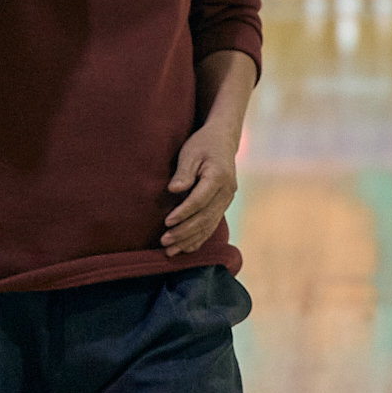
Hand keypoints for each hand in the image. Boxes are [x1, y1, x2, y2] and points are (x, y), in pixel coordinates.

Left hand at [162, 125, 239, 256]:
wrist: (223, 141)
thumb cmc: (203, 144)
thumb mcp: (191, 151)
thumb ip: (184, 172)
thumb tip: (174, 190)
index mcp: (219, 176)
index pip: (200, 200)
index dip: (184, 212)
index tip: (167, 222)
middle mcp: (227, 191)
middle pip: (205, 217)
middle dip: (184, 232)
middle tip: (164, 241)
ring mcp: (227, 200)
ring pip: (209, 226)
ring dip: (189, 240)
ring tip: (170, 251)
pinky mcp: (223, 206)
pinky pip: (212, 226)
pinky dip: (198, 239)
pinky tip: (185, 249)